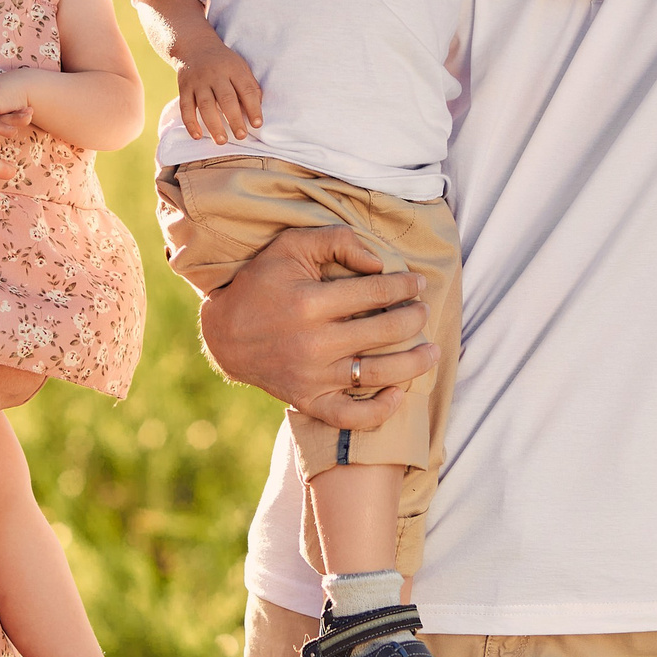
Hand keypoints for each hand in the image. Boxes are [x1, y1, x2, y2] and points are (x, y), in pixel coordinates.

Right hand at [175, 40, 263, 145]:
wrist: (195, 46)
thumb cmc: (224, 62)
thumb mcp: (240, 67)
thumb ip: (249, 87)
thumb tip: (257, 112)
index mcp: (233, 69)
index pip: (246, 89)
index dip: (253, 107)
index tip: (258, 124)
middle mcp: (215, 74)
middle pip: (226, 99)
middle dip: (234, 119)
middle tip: (241, 136)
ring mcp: (198, 81)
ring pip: (205, 105)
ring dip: (213, 124)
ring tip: (222, 141)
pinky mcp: (183, 88)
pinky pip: (185, 107)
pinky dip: (190, 123)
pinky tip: (197, 136)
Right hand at [194, 226, 434, 428]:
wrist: (225, 334)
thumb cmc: (261, 283)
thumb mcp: (291, 246)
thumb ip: (336, 240)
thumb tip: (378, 263)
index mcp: (311, 302)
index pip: (376, 292)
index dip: (404, 285)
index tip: (417, 282)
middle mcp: (315, 343)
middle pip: (385, 332)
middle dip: (414, 318)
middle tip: (423, 310)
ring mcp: (312, 376)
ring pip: (377, 375)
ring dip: (414, 364)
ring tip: (432, 351)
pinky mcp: (308, 400)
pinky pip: (351, 417)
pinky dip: (380, 411)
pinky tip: (399, 393)